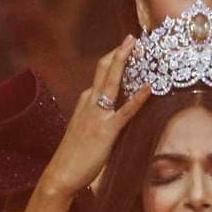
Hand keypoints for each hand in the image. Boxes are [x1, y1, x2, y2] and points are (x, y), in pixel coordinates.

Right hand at [38, 36, 150, 197]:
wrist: (61, 174)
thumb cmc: (74, 157)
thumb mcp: (85, 131)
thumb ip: (97, 118)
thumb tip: (113, 114)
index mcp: (85, 102)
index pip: (100, 74)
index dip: (114, 59)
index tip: (126, 47)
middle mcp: (89, 103)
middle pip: (104, 69)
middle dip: (119, 52)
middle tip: (133, 36)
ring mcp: (97, 115)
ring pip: (112, 81)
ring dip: (124, 61)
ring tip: (137, 45)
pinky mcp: (106, 130)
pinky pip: (125, 110)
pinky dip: (138, 97)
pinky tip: (149, 86)